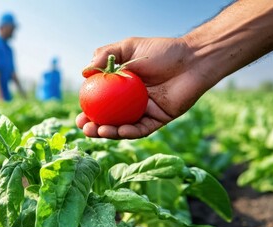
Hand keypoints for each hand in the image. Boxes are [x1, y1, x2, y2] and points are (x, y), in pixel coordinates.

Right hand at [76, 37, 211, 138]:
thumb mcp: (129, 47)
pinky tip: (119, 130)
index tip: (79, 114)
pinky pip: (142, 129)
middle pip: (110, 118)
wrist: (193, 59)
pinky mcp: (158, 119)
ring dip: (109, 132)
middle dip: (95, 127)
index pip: (102, 102)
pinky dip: (130, 131)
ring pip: (124, 127)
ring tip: (97, 131)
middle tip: (85, 128)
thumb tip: (83, 72)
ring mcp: (145, 112)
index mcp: (122, 87)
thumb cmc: (162, 51)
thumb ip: (105, 54)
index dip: (89, 110)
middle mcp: (131, 102)